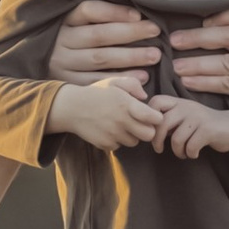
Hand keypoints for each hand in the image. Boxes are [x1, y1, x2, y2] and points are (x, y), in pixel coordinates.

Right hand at [46, 76, 161, 151]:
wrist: (71, 108)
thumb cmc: (96, 93)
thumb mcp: (114, 82)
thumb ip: (133, 84)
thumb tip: (145, 97)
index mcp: (126, 104)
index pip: (154, 118)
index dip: (156, 118)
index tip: (151, 115)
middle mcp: (121, 121)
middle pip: (148, 135)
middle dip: (147, 129)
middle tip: (139, 123)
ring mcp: (113, 135)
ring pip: (134, 142)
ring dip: (131, 135)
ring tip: (121, 124)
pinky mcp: (105, 144)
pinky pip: (119, 146)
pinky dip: (117, 140)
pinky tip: (109, 130)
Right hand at [50, 0, 162, 91]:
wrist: (41, 69)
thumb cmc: (71, 39)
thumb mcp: (76, 22)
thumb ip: (97, 15)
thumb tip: (135, 11)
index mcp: (63, 19)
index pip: (89, 10)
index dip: (114, 12)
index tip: (138, 15)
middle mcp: (60, 40)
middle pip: (99, 35)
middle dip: (130, 32)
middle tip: (155, 31)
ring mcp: (62, 63)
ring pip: (100, 58)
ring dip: (131, 56)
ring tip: (155, 55)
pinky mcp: (68, 83)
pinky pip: (98, 81)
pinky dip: (122, 79)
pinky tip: (142, 76)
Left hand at [155, 95, 228, 158]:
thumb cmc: (203, 126)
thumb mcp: (184, 117)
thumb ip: (168, 120)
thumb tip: (147, 129)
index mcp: (179, 102)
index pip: (156, 101)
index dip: (148, 116)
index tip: (151, 131)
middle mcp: (187, 106)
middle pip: (162, 123)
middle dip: (157, 140)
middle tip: (159, 149)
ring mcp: (198, 117)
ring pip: (176, 138)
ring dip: (177, 151)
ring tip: (182, 153)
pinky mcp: (208, 130)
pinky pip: (190, 146)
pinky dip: (190, 154)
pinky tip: (193, 154)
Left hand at [165, 1, 228, 106]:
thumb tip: (193, 24)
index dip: (224, 15)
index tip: (203, 21)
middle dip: (198, 38)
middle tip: (174, 41)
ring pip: (226, 63)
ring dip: (197, 64)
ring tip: (177, 67)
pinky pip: (227, 84)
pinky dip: (205, 83)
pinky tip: (188, 81)